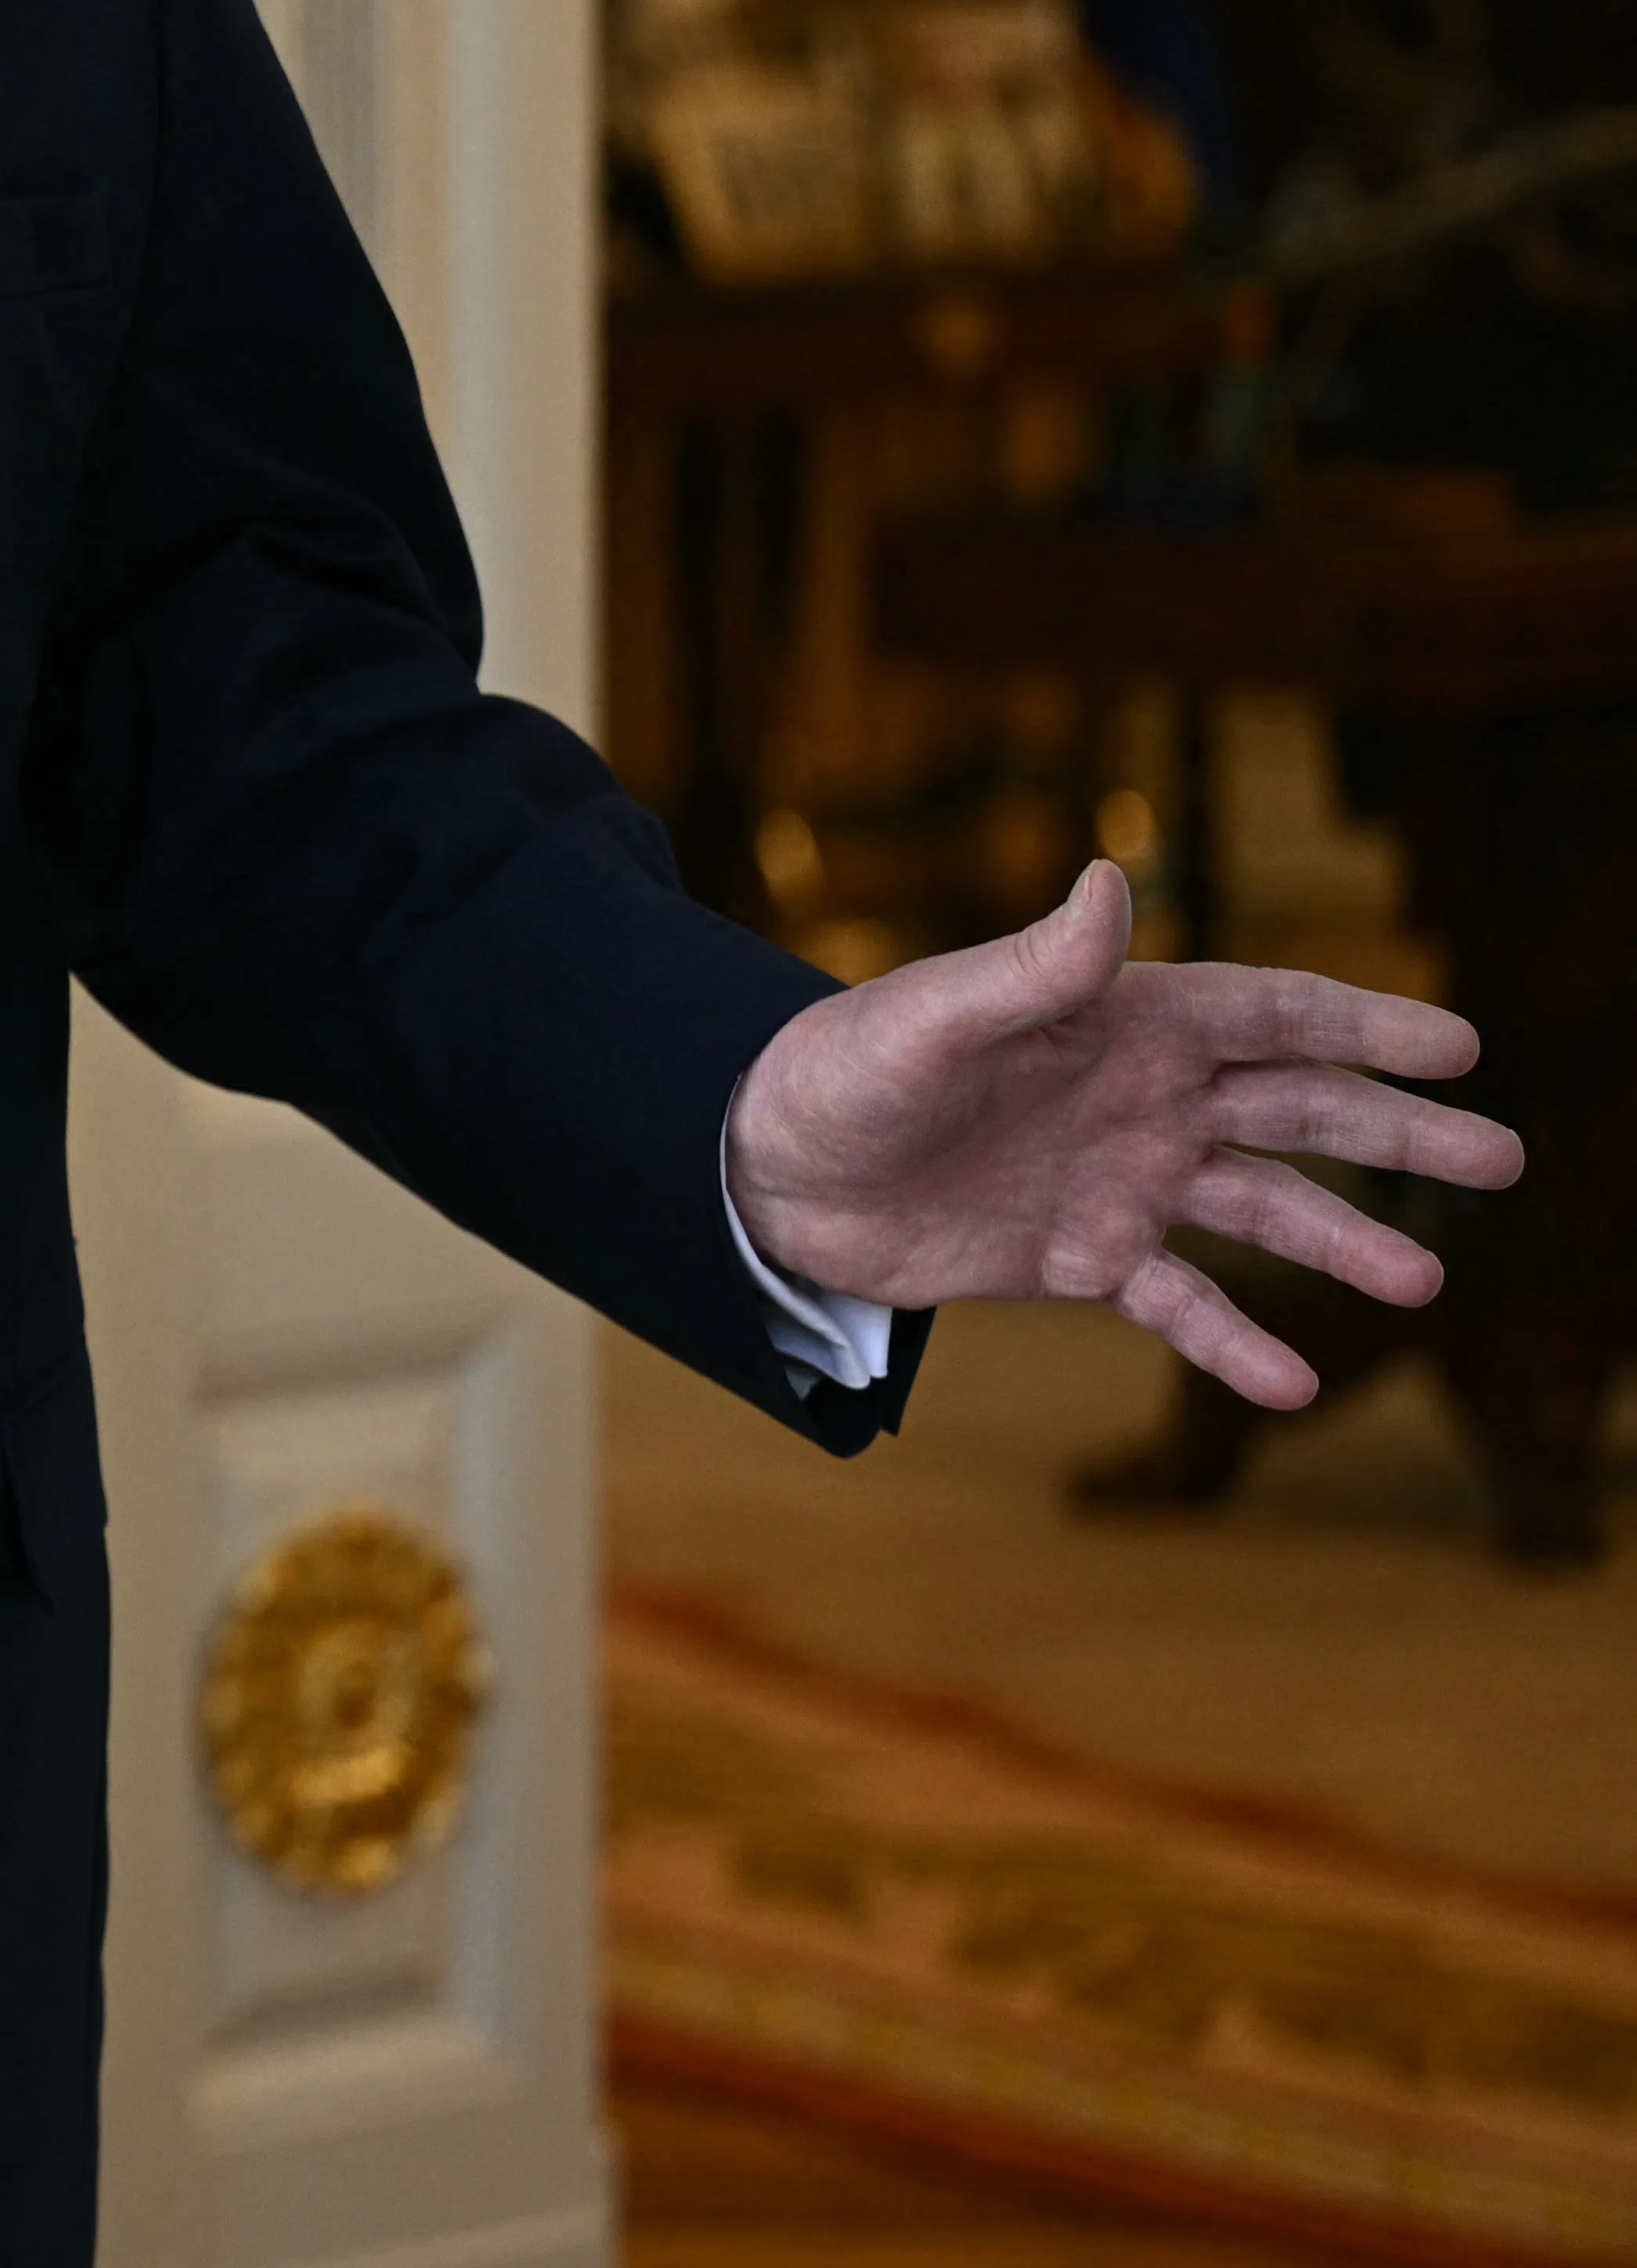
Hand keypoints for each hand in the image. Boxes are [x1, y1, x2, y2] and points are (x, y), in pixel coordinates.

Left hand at [731, 858, 1530, 1406]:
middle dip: (1399, 1132)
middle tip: (1504, 1159)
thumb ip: (1031, 967)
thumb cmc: (839, 1071)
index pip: (1270, 1014)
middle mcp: (1141, 1098)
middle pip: (1298, 1109)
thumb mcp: (931, 1018)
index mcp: (1121, 1023)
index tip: (1463, 1046)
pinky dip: (1237, 1342)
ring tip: (1423, 1282)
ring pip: (1262, 1210)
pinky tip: (1297, 1385)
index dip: (1364, 1026)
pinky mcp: (1082, 1260)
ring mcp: (1121, 1180)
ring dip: (1342, 1243)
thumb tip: (1110, 882)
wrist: (764, 1170)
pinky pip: (1181, 1304)